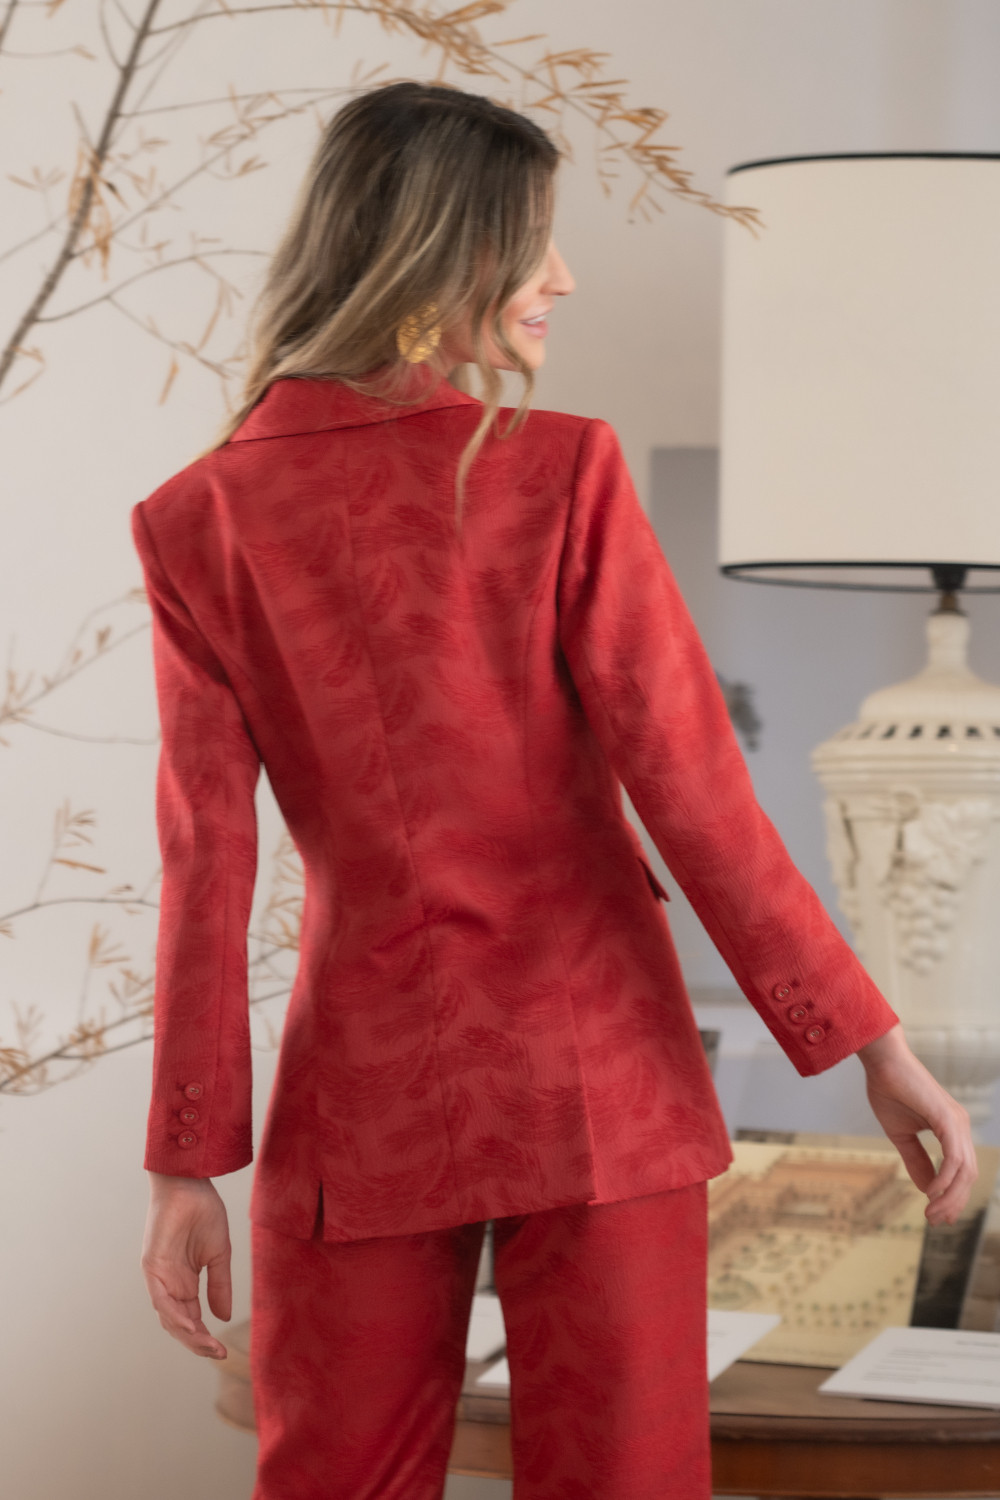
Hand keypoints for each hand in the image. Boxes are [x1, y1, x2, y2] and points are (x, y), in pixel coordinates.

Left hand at [140, 1172, 231, 1358]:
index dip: (205, 1338)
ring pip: (168, 1317)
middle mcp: (170, 1284)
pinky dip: (174, 1315)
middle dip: (197, 1343)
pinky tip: (191, 1326)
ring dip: (187, 1335)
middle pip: (179, 1324)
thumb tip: (223, 1318)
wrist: (190, 1183)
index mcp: (185, 1282)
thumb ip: (219, 1286)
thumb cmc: (204, 1212)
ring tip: (207, 1346)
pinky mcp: (151, 1267)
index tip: (224, 1352)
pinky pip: (160, 1299)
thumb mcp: (219, 1254)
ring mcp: (159, 1277)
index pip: (192, 1320)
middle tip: (217, 1354)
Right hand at [856, 1024, 976, 1225]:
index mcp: (952, 1128)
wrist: (881, 1062)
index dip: (953, 1195)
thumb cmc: (889, 1090)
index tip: (938, 1216)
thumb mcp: (901, 1134)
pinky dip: (945, 1179)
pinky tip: (932, 1193)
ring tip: (931, 1212)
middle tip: (935, 1221)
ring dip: (949, 1196)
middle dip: (954, 1202)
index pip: (962, 1170)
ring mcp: (957, 1121)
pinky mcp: (947, 1119)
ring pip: (964, 1170)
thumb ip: (915, 1160)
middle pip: (968, 1175)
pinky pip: (953, 1158)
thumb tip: (928, 1190)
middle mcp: (961, 1125)